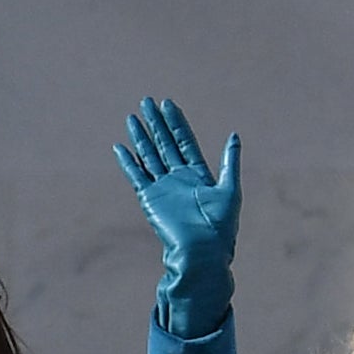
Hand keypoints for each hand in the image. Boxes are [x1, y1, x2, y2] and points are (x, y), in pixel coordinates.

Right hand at [114, 97, 240, 340]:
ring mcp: (163, 189)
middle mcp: (178, 180)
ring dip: (141, 137)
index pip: (184, 141)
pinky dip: (128, 163)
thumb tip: (234, 134)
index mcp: (197, 175)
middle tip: (146, 101)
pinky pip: (136, 177)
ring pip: (149, 156)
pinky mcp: (150, 200)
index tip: (168, 104)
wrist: (201, 253)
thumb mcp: (230, 188)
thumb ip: (230, 161)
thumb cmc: (220, 226)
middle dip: (156, 123)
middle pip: (164, 144)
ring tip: (132, 117)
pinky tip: (120, 148)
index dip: (176, 123)